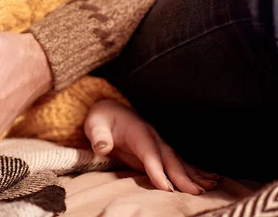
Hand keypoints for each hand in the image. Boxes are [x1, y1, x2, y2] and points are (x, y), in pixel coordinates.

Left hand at [85, 100, 219, 194]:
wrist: (109, 111)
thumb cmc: (101, 119)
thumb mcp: (94, 124)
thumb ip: (98, 136)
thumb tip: (102, 147)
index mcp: (137, 130)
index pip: (149, 152)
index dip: (157, 169)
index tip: (166, 187)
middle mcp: (152, 137)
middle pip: (168, 158)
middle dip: (182, 176)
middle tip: (195, 192)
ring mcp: (157, 144)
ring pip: (177, 160)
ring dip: (193, 174)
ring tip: (208, 187)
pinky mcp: (158, 151)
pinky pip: (177, 162)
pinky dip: (192, 171)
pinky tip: (207, 179)